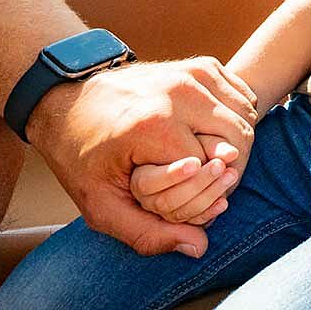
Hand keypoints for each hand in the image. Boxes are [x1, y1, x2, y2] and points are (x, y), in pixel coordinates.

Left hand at [27, 57, 258, 257]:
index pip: (213, 167)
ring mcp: (190, 73)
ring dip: (236, 141)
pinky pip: (241, 95)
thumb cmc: (80, 155)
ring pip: (245, 114)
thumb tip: (199, 246)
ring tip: (209, 158)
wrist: (65, 101)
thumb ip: (148, 233)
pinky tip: (212, 133)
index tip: (186, 195)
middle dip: (229, 166)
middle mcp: (177, 92)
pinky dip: (237, 116)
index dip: (205, 191)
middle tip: (205, 180)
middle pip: (238, 137)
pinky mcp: (198, 64)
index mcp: (153, 126)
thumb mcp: (100, 205)